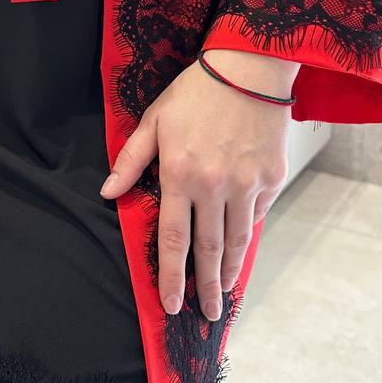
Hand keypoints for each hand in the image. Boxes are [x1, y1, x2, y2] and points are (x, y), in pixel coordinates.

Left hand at [100, 48, 298, 320]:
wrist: (249, 68)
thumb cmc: (196, 92)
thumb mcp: (154, 121)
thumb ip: (131, 160)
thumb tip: (109, 194)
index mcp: (180, 175)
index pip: (174, 239)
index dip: (172, 276)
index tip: (171, 304)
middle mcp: (214, 187)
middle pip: (208, 250)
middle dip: (205, 288)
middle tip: (207, 314)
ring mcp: (247, 185)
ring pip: (237, 240)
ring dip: (229, 270)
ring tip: (225, 292)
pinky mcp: (272, 178)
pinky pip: (258, 214)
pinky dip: (249, 233)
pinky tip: (241, 247)